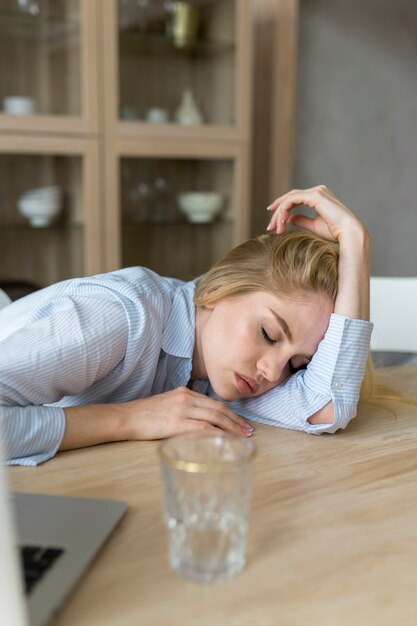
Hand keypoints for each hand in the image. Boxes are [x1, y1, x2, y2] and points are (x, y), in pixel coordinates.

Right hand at [125, 387, 253, 439]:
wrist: (126, 417)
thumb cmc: (144, 415)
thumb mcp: (167, 404)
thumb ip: (184, 408)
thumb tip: (199, 420)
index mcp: (184, 392)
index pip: (213, 402)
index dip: (230, 413)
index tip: (240, 422)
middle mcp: (186, 398)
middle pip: (218, 408)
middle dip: (236, 420)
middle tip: (249, 431)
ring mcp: (182, 409)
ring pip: (214, 417)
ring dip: (231, 428)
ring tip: (242, 437)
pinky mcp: (176, 423)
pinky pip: (202, 427)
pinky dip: (217, 433)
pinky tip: (225, 440)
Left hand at [266, 184, 367, 243]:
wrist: (349, 233)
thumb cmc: (335, 231)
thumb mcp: (314, 225)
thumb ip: (301, 220)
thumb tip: (289, 218)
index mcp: (319, 196)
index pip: (294, 198)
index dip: (281, 208)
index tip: (273, 222)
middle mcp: (318, 190)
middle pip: (289, 198)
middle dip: (277, 212)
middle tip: (270, 227)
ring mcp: (316, 191)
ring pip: (289, 199)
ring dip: (279, 214)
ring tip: (275, 228)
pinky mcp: (315, 196)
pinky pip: (292, 200)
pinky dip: (284, 210)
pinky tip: (282, 222)